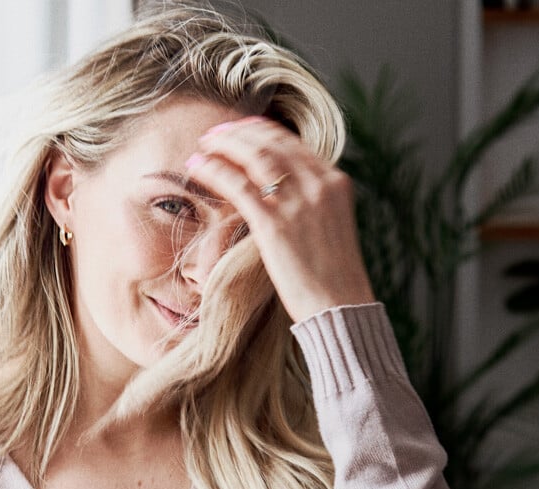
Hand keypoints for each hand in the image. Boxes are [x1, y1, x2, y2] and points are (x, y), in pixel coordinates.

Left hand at [184, 115, 375, 324]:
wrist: (340, 306)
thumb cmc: (333, 276)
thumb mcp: (331, 227)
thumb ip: (313, 204)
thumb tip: (286, 195)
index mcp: (336, 182)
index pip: (293, 143)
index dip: (261, 132)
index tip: (240, 130)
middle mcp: (319, 184)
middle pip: (272, 144)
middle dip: (239, 133)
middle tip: (215, 133)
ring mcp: (299, 202)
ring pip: (254, 157)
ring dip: (225, 145)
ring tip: (204, 144)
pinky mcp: (276, 224)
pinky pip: (239, 186)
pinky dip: (215, 171)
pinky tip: (197, 167)